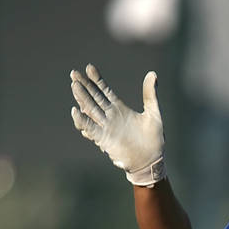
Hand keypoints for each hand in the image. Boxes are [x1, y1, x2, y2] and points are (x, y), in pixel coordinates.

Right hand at [70, 64, 165, 185]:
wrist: (151, 161)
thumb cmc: (154, 140)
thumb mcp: (154, 113)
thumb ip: (150, 95)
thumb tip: (153, 74)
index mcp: (120, 109)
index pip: (104, 91)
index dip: (96, 79)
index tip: (88, 67)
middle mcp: (110, 116)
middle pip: (93, 98)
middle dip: (83, 85)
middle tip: (74, 73)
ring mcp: (106, 127)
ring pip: (90, 110)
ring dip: (81, 98)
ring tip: (74, 86)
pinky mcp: (104, 139)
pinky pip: (91, 128)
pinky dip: (82, 120)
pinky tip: (76, 111)